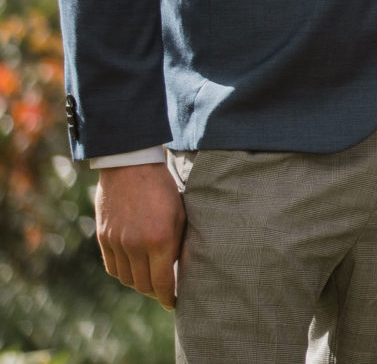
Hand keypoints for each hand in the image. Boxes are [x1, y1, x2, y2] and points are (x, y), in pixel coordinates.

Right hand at [94, 162, 183, 308]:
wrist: (131, 166)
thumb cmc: (163, 188)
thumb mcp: (181, 214)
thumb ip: (178, 243)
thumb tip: (178, 268)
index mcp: (160, 240)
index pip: (163, 283)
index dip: (169, 298)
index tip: (176, 304)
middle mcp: (135, 245)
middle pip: (143, 285)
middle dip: (155, 293)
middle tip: (164, 293)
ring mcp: (116, 242)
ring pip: (126, 279)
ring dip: (139, 284)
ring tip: (150, 281)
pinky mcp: (103, 238)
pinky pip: (112, 267)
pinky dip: (123, 273)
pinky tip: (133, 270)